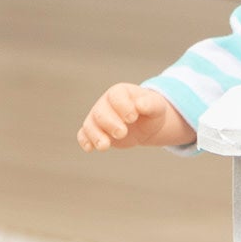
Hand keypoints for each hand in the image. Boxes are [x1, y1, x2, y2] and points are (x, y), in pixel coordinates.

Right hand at [76, 83, 192, 151]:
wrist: (147, 123)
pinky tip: (89, 148)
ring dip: (95, 135)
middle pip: (100, 112)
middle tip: (123, 133)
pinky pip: (84, 134)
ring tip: (105, 146)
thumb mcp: (156, 106)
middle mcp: (105, 104)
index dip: (122, 107)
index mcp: (120, 93)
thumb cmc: (151, 110)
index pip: (115, 96)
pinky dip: (85, 140)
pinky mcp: (96, 131)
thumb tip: (140, 105)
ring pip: (90, 124)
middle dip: (110, 124)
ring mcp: (98, 118)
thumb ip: (150, 104)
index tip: (133, 118)